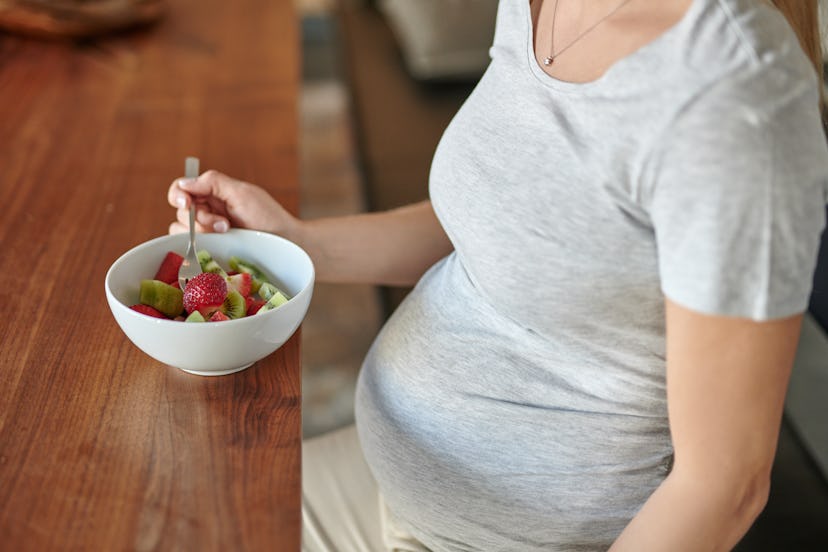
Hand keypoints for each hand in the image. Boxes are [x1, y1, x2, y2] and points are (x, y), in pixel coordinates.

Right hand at [167, 170, 296, 236]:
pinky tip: (218, 244)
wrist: (283, 242)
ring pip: (181, 229)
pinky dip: (197, 244)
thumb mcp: (241, 193)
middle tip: (224, 225)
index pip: (181, 189)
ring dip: (202, 231)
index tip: (186, 204)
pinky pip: (188, 246)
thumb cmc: (266, 216)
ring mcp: (207, 230)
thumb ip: (213, 183)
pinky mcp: (209, 247)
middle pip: (181, 211)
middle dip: (200, 218)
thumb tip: (185, 182)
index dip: (178, 195)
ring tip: (227, 233)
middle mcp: (207, 210)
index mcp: (212, 192)